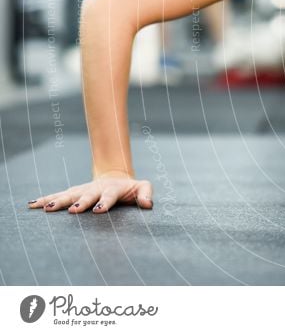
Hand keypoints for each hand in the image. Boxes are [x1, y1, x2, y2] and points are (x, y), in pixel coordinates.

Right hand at [27, 172, 152, 213]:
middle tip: (72, 210)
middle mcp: (96, 188)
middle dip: (79, 202)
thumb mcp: (143, 187)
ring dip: (58, 201)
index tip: (98, 210)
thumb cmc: (131, 188)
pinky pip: (58, 195)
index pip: (109, 196)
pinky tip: (32, 204)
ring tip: (46, 209)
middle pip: (86, 195)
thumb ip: (146, 194)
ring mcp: (83, 190)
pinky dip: (45, 199)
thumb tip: (148, 204)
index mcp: (113, 189)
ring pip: (69, 194)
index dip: (104, 202)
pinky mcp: (74, 192)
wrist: (116, 178)